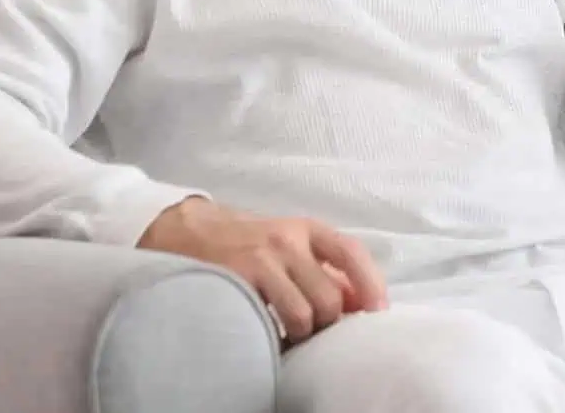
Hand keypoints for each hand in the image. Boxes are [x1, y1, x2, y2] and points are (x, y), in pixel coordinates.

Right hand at [138, 197, 386, 343]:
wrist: (186, 230)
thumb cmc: (245, 243)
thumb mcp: (287, 245)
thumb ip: (320, 268)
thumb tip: (358, 301)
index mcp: (307, 230)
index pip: (351, 253)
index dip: (371, 284)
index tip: (378, 311)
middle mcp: (288, 240)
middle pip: (331, 296)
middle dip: (328, 323)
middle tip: (313, 331)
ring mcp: (263, 258)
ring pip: (306, 313)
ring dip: (302, 333)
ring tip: (289, 336)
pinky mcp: (239, 278)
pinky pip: (274, 320)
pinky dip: (278, 336)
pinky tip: (269, 334)